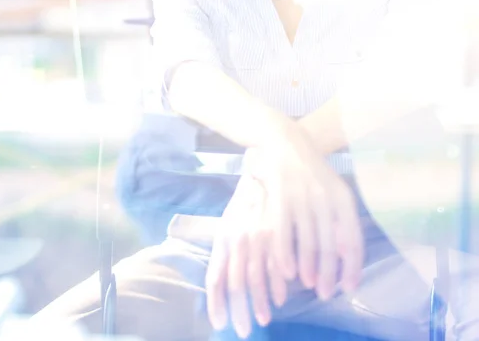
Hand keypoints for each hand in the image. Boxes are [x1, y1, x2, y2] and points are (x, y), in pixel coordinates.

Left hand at [206, 174, 287, 338]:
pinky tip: (281, 298)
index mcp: (223, 239)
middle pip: (235, 283)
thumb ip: (225, 253)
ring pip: (257, 278)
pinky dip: (278, 286)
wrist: (263, 172)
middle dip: (239, 311)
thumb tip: (224, 286)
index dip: (217, 303)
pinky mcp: (278, 234)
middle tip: (243, 330)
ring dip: (259, 303)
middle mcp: (238, 240)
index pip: (216, 277)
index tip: (221, 322)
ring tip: (262, 319)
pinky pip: (277, 266)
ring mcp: (258, 238)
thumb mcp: (229, 225)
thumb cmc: (244, 205)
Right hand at [252, 135, 363, 301]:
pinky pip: (283, 232)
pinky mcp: (280, 194)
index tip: (348, 287)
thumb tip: (346, 255)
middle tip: (324, 293)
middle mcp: (326, 198)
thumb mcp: (330, 189)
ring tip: (307, 284)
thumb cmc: (309, 170)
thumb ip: (338, 218)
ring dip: (308, 268)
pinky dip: (285, 254)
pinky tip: (286, 270)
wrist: (282, 139)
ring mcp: (302, 196)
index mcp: (343, 197)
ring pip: (307, 241)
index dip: (352, 266)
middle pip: (330, 245)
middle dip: (328, 274)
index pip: (353, 238)